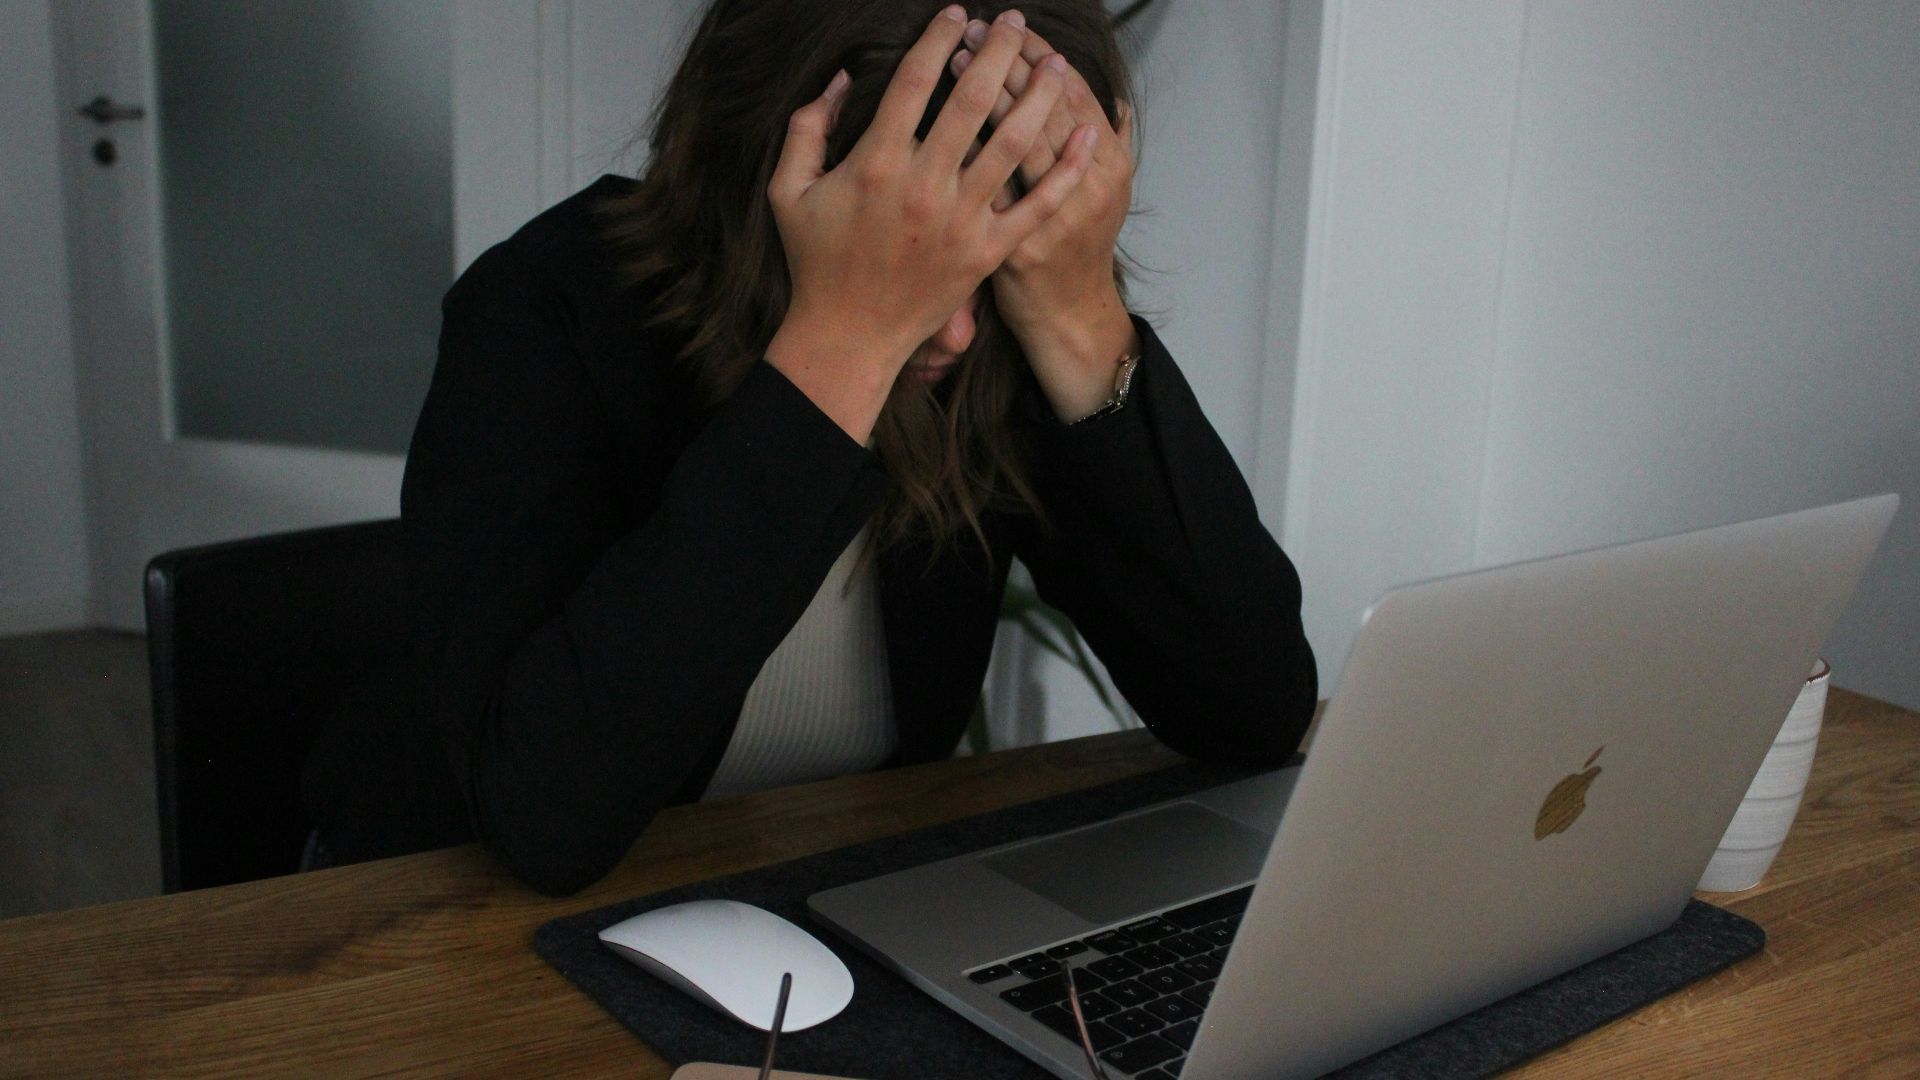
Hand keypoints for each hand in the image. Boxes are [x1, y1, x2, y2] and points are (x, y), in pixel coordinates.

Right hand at [765, 6, 1095, 443]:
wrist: (848, 336)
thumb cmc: (816, 262)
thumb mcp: (787, 190)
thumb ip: (807, 128)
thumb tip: (839, 79)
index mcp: (876, 162)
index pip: (915, 81)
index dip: (939, 39)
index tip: (957, 14)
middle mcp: (925, 185)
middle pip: (973, 100)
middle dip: (999, 51)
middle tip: (1015, 21)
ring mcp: (962, 220)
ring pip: (1013, 143)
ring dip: (1039, 95)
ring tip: (1056, 63)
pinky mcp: (988, 252)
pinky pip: (1037, 204)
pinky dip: (1067, 169)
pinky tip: (1086, 134)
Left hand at [953, 22, 1138, 421]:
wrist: (1065, 315)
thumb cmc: (1078, 246)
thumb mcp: (1109, 193)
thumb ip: (1109, 144)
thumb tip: (1113, 102)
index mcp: (1110, 167)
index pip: (1074, 93)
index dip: (1041, 56)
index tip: (1015, 28)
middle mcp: (1086, 189)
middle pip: (1041, 107)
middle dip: (1005, 61)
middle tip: (976, 27)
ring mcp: (1048, 219)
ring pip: (1012, 140)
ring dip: (981, 93)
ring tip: (954, 57)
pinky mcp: (1006, 247)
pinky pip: (983, 187)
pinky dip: (963, 150)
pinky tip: (937, 119)